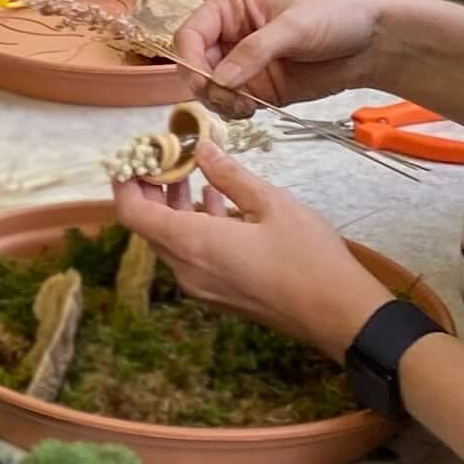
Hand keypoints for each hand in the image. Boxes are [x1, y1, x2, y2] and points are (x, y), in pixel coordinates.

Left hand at [111, 142, 387, 357]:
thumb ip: (229, 176)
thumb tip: (201, 148)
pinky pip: (191, 255)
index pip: (133, 213)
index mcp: (192, 244)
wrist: (337, 315)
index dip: (126, 182)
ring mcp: (202, 286)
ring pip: (171, 240)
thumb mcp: (271, 203)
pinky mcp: (219, 294)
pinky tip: (214, 202)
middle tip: (167, 157)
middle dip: (151, 189)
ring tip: (190, 171)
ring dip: (174, 207)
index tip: (137, 156)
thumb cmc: (308, 257)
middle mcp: (186, 269)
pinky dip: (193, 226)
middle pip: (149, 226)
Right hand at [169, 0, 393, 110]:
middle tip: (228, 99)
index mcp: (228, 7)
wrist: (372, 42)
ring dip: (219, 103)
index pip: (190, 35)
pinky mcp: (257, 88)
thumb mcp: (295, 27)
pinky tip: (253, 109)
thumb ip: (255, 51)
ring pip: (208, 89)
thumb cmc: (336, 15)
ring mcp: (241, 64)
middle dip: (205, 86)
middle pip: (192, 65)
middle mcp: (228, 35)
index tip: (205, 83)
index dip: (190, 60)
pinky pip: (230, 104)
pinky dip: (234, 112)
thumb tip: (220, 78)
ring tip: (245, 105)